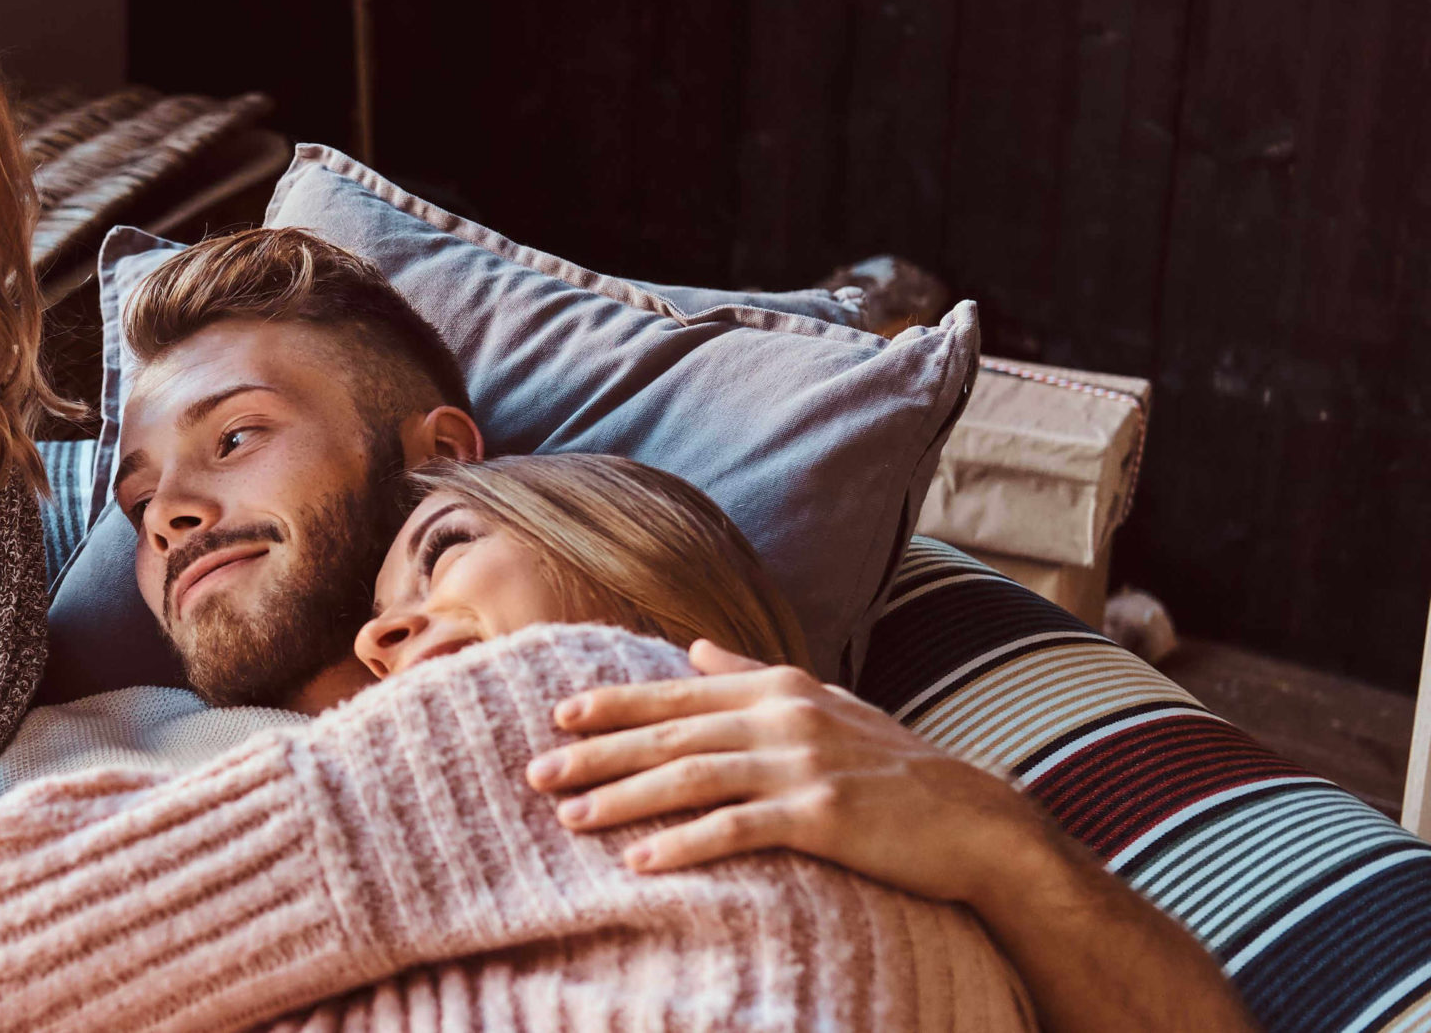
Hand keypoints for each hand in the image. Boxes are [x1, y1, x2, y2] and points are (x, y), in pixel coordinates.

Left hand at [525, 639, 1056, 909]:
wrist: (975, 820)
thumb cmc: (892, 768)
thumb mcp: (824, 705)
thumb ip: (753, 677)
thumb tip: (692, 650)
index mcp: (780, 688)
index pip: (678, 694)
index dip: (614, 703)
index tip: (558, 715)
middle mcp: (784, 716)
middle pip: (670, 733)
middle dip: (597, 752)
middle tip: (535, 770)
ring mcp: (802, 764)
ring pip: (691, 777)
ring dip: (623, 798)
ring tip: (570, 817)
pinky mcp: (821, 815)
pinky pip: (736, 828)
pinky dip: (684, 843)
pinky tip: (641, 861)